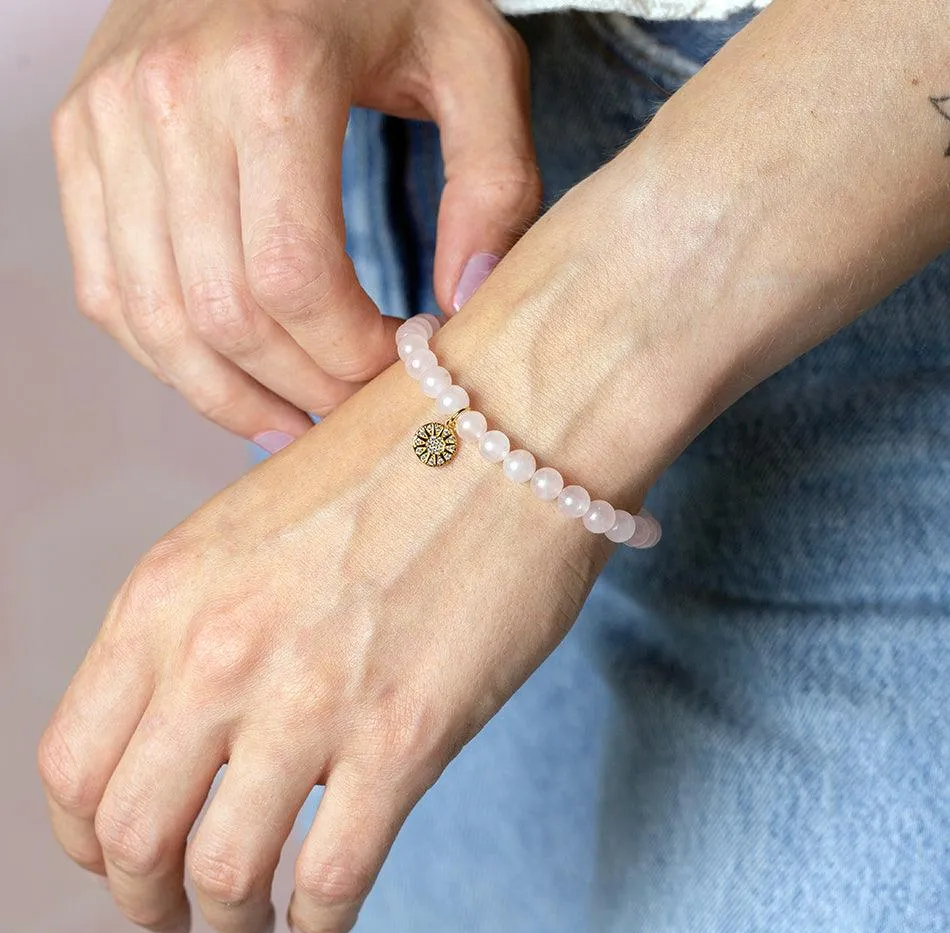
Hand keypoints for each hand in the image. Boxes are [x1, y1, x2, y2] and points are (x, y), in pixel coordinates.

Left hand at [36, 363, 619, 932]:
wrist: (508, 428)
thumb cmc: (392, 465)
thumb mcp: (251, 523)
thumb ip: (201, 620)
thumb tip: (191, 724)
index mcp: (168, 592)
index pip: (72, 761)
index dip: (88, 834)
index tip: (120, 855)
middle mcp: (218, 651)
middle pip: (130, 835)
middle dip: (145, 897)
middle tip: (176, 910)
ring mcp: (310, 698)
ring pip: (221, 876)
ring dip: (229, 918)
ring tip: (251, 917)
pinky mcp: (404, 735)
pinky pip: (332, 879)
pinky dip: (318, 920)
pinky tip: (326, 909)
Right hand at [53, 0, 539, 443]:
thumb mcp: (475, 61)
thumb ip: (494, 182)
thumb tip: (464, 302)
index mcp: (274, 75)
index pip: (296, 280)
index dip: (349, 357)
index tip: (396, 371)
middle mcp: (171, 97)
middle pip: (223, 311)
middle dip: (298, 387)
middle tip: (352, 410)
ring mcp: (110, 120)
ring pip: (153, 316)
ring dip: (227, 395)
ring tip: (291, 423)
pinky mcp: (83, 140)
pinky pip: (107, 288)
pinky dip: (164, 354)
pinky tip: (227, 379)